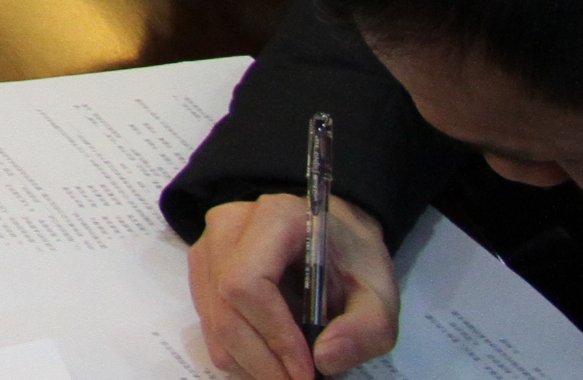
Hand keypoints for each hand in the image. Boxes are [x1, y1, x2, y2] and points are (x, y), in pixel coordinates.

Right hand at [191, 193, 396, 379]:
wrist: (332, 235)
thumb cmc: (354, 260)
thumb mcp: (381, 294)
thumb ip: (365, 329)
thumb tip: (324, 361)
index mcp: (274, 218)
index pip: (249, 281)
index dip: (274, 334)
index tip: (307, 372)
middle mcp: (228, 226)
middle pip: (225, 306)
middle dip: (261, 359)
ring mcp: (207, 246)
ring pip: (213, 322)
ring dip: (249, 362)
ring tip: (288, 374)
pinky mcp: (201, 269)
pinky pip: (208, 324)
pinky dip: (238, 354)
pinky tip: (270, 357)